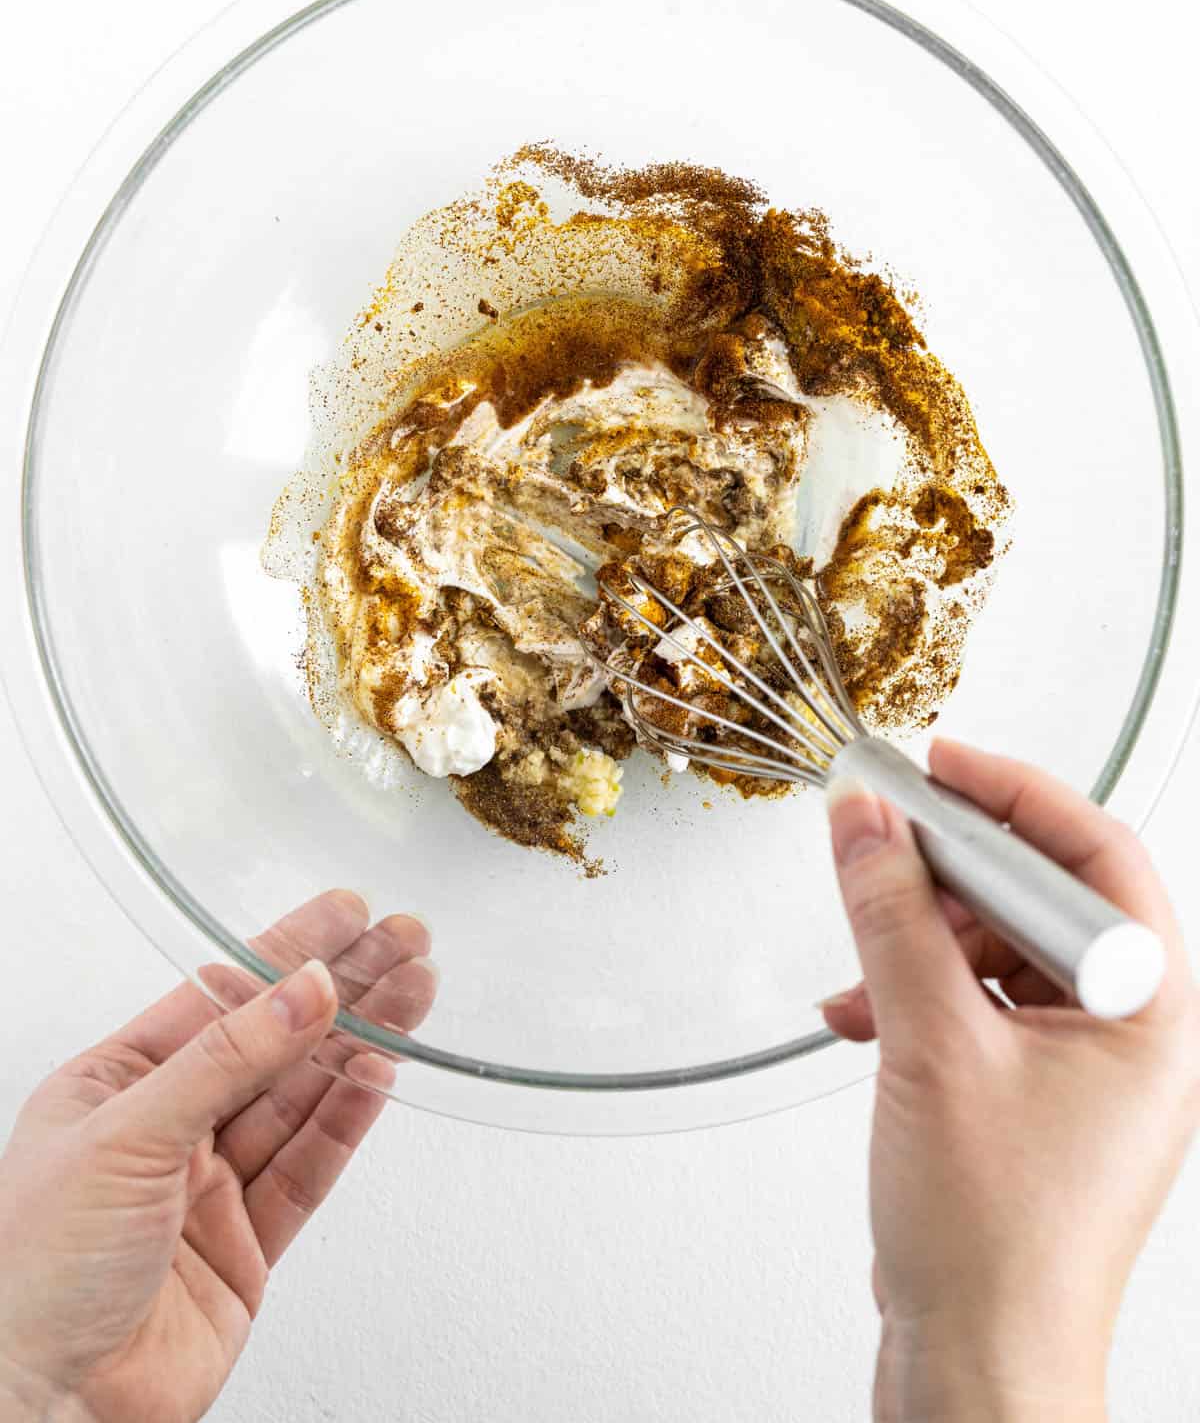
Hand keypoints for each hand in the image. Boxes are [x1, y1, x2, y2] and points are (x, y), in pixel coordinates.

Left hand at [0, 890, 435, 1422]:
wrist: (43, 1410)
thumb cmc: (30, 1278)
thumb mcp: (125, 1136)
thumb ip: (225, 1059)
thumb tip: (300, 991)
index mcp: (113, 1085)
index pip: (219, 996)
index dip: (286, 950)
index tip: (343, 914)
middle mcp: (163, 1131)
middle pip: (272, 1042)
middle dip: (341, 989)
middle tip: (402, 943)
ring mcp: (207, 1190)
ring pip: (300, 1099)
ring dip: (360, 1045)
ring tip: (412, 996)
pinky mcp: (245, 1248)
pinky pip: (309, 1169)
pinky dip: (348, 1121)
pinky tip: (378, 1075)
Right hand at [821, 741, 1199, 1422]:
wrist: (978, 1373)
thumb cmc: (997, 1245)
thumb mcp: (931, 1047)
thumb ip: (892, 918)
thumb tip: (865, 822)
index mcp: (1152, 1014)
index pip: (1095, 854)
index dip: (1013, 794)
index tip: (939, 762)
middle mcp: (1131, 1037)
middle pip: (1040, 897)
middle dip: (949, 872)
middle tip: (879, 841)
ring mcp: (1082, 1074)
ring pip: (998, 952)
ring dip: (918, 940)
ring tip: (858, 957)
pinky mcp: (1029, 1103)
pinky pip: (975, 1007)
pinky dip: (913, 997)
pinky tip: (859, 1015)